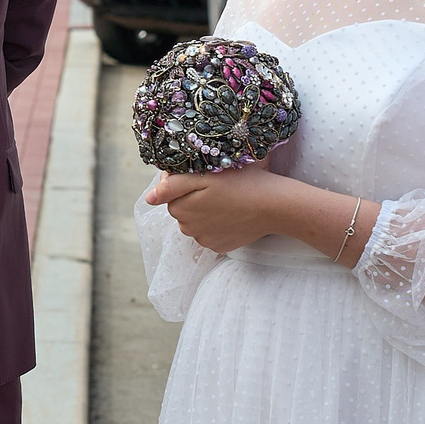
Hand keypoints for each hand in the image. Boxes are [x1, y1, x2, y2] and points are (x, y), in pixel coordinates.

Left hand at [143, 162, 295, 254]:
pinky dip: (216, 225)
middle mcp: (189, 229)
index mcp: (182, 209)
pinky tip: (232, 215)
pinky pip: (209, 234)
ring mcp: (205, 241)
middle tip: (218, 188)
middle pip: (182, 210)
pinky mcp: (219, 247)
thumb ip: (173, 186)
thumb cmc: (241, 184)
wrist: (275, 206)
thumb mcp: (205, 176)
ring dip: (204, 212)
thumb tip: (149, 199)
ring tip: (227, 201)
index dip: (186, 184)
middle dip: (194, 199)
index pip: (170, 195)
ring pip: (195, 223)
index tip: (205, 177)